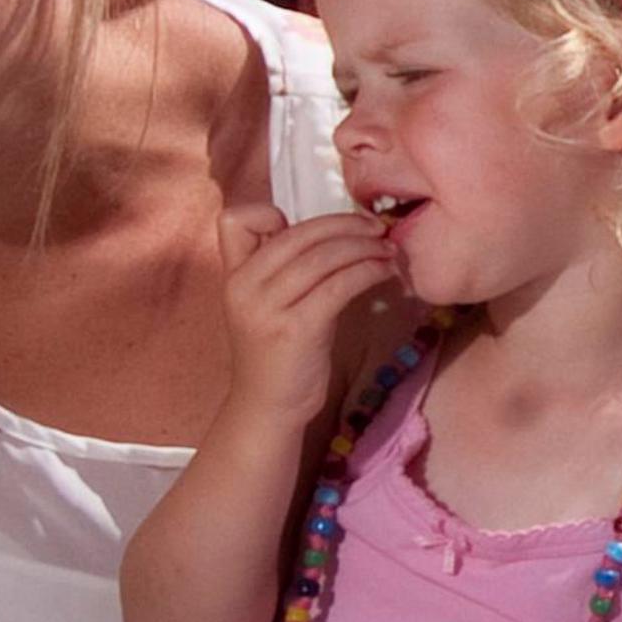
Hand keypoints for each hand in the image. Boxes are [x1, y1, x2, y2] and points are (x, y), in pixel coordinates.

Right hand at [216, 207, 401, 431]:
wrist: (268, 408)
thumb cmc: (278, 352)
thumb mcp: (269, 303)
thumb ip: (284, 268)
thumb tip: (337, 231)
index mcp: (233, 275)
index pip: (237, 220)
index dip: (270, 214)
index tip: (312, 230)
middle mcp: (243, 286)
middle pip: (298, 234)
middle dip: (345, 225)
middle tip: (377, 228)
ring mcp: (267, 308)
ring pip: (323, 257)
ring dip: (364, 247)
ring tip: (388, 250)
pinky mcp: (296, 329)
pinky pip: (339, 285)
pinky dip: (368, 272)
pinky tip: (384, 272)